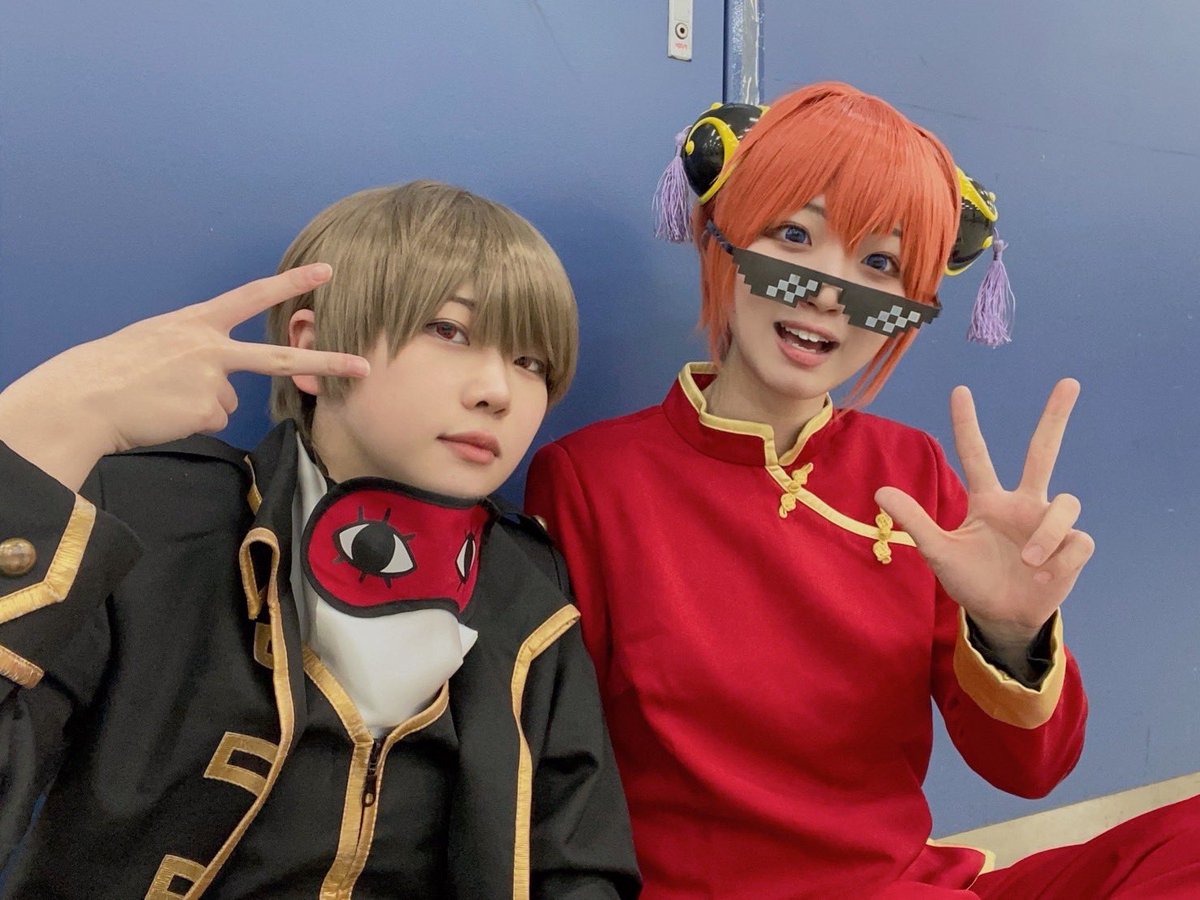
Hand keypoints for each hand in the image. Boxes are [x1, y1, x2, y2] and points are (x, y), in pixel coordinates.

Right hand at [0, 263, 368, 490]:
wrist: (85, 397)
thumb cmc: (114, 370)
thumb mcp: (156, 342)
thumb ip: (196, 352)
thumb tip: (223, 387)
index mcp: (196, 322)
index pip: (252, 295)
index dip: (291, 284)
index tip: (327, 272)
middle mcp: (211, 346)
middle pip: (281, 359)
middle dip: (327, 362)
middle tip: (364, 366)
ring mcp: (212, 378)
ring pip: (227, 400)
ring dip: (198, 405)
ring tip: (160, 398)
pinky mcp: (207, 409)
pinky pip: (211, 421)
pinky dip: (189, 422)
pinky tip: (163, 414)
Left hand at [875, 380, 1094, 650]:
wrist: (1001, 617)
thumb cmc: (971, 581)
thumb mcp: (938, 552)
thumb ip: (915, 521)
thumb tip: (880, 491)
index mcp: (988, 501)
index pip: (976, 455)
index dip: (967, 424)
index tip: (959, 391)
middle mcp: (1021, 504)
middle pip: (1043, 451)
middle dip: (1056, 417)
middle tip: (1068, 382)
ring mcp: (1048, 524)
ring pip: (1066, 503)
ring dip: (1047, 534)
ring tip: (1028, 561)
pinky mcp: (1072, 548)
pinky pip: (1077, 540)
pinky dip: (1061, 557)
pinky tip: (1044, 574)